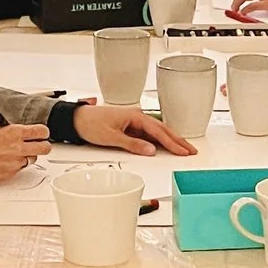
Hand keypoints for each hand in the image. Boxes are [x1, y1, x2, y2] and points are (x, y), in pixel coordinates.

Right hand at [0, 121, 50, 181]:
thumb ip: (8, 129)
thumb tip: (15, 131)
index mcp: (14, 133)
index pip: (42, 131)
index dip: (43, 132)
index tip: (41, 133)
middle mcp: (18, 148)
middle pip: (45, 148)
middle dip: (42, 145)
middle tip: (37, 144)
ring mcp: (15, 163)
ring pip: (32, 159)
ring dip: (27, 156)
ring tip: (15, 153)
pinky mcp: (10, 174)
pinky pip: (20, 168)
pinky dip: (16, 165)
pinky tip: (5, 160)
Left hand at [72, 104, 195, 155]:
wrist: (76, 119)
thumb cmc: (90, 124)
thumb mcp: (111, 137)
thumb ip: (132, 145)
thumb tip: (151, 151)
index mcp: (135, 116)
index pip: (159, 131)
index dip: (172, 143)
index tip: (183, 151)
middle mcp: (137, 116)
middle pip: (163, 130)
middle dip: (178, 141)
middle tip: (192, 150)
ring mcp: (134, 122)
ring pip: (158, 132)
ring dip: (171, 140)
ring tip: (184, 149)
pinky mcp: (131, 127)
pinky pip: (150, 134)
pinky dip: (160, 140)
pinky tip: (167, 146)